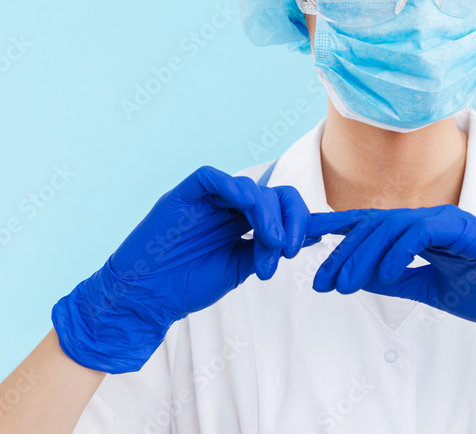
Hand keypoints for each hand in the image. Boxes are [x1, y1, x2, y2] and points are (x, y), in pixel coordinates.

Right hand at [52, 166, 320, 372]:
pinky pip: (214, 177)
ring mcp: (209, 198)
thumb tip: (307, 238)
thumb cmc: (189, 284)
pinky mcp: (186, 193)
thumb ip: (267, 248)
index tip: (329, 231)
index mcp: (244, 221)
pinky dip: (236, 189)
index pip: (282, 207)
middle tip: (292, 249)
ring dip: (269, 216)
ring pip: (252, 187)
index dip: (305, 216)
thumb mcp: (240, 268)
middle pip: (275, 193)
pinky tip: (249, 211)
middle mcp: (230, 205)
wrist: (147, 297)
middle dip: (293, 218)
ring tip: (271, 247)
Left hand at [308, 205, 475, 371]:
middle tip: (319, 281)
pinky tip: (384, 275)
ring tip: (342, 285)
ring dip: (362, 256)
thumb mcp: (432, 290)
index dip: (336, 230)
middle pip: (373, 224)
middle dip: (340, 252)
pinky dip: (399, 252)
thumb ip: (397, 280)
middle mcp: (432, 218)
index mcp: (423, 231)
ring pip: (392, 225)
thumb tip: (355, 277)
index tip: (302, 243)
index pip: (373, 225)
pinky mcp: (467, 229)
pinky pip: (422, 233)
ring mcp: (450, 220)